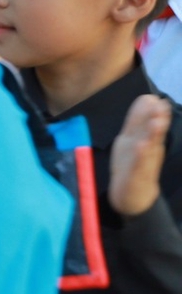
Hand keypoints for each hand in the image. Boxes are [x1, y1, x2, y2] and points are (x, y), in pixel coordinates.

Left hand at [111, 94, 171, 217]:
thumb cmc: (132, 163)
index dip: (147, 111)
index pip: (144, 122)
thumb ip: (139, 120)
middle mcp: (145, 148)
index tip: (152, 97)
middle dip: (156, 118)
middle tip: (162, 104)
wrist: (132, 195)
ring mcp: (143, 161)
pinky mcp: (138, 175)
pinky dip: (142, 154)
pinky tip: (143, 145)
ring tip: (157, 122)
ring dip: (153, 134)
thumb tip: (147, 98)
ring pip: (149, 146)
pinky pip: (140, 163)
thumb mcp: (133, 138)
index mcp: (141, 139)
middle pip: (151, 132)